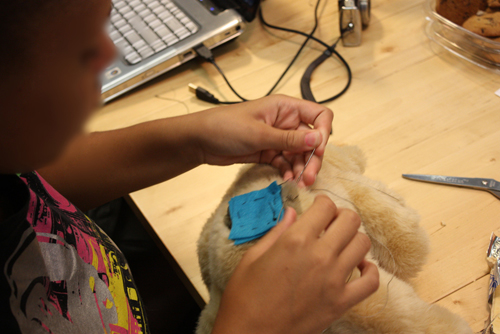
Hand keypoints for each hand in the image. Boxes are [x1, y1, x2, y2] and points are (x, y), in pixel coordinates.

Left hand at [193, 95, 332, 185]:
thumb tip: (318, 139)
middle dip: (313, 159)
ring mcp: (277, 138)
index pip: (318, 115)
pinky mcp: (269, 152)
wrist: (200, 141)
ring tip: (298, 183)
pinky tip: (286, 179)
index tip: (317, 151)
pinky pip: (286, 162)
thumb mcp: (258, 133)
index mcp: (285, 108)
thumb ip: (289, 138)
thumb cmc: (225, 127)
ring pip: (300, 154)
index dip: (323, 133)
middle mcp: (285, 121)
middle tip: (308, 178)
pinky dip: (288, 171)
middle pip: (311, 140)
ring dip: (302, 168)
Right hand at [211, 196, 379, 333]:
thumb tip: (293, 213)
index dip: (323, 203)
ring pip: (362, 244)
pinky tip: (358, 267)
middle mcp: (320, 256)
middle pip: (350, 220)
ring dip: (353, 239)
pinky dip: (370, 271)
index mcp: (295, 241)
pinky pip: (371, 282)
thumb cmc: (245, 297)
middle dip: (341, 216)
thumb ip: (277, 232)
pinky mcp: (341, 303)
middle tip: (330, 223)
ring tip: (341, 244)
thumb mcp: (252, 258)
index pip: (326, 207)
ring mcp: (334, 280)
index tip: (318, 208)